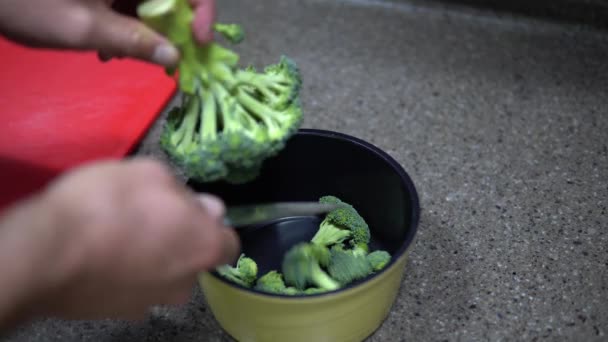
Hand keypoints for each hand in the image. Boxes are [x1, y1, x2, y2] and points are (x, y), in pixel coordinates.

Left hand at [0, 0, 215, 67]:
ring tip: (121, 55)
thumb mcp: (86, 28)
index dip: (203, 12)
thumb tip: (175, 57)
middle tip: (167, 59)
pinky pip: (132, 2)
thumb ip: (134, 42)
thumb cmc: (30, 4)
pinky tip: (107, 45)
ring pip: (152, 2)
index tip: (198, 43)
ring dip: (148, 31)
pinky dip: (129, 24)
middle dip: (174, 28)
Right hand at [0, 158, 238, 325]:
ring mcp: (151, 303)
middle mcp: (186, 283)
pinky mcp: (117, 313)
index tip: (188, 211)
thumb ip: (186, 192)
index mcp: (204, 247)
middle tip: (147, 217)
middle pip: (192, 259)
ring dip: (151, 258)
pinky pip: (131, 288)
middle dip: (179, 240)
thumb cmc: (110, 203)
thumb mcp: (152, 173)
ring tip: (118, 236)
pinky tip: (100, 255)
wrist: (47, 251)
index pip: (229, 244)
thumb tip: (205, 208)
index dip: (211, 225)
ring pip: (162, 275)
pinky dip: (123, 274)